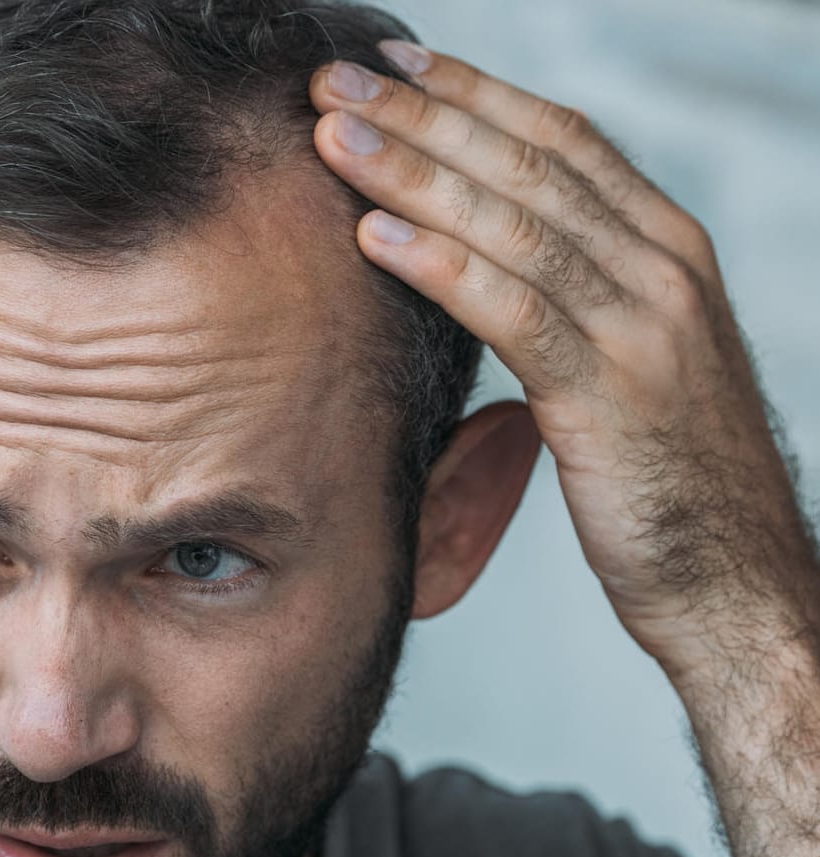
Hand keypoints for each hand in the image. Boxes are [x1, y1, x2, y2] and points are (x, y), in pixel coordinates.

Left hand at [308, 42, 818, 671]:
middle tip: (334, 80)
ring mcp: (644, 327)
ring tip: (331, 140)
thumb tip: (485, 252)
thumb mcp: (628, 359)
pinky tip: (372, 238)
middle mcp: (663, 269)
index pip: (562, 139)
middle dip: (424, 115)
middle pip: (528, 164)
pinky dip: (440, 266)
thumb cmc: (667, 475)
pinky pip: (514, 311)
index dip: (473, 93)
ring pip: (514, 223)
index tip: (393, 64)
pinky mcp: (611, 396)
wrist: (736, 579)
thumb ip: (574, 295)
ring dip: (413, 173)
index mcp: (668, 249)